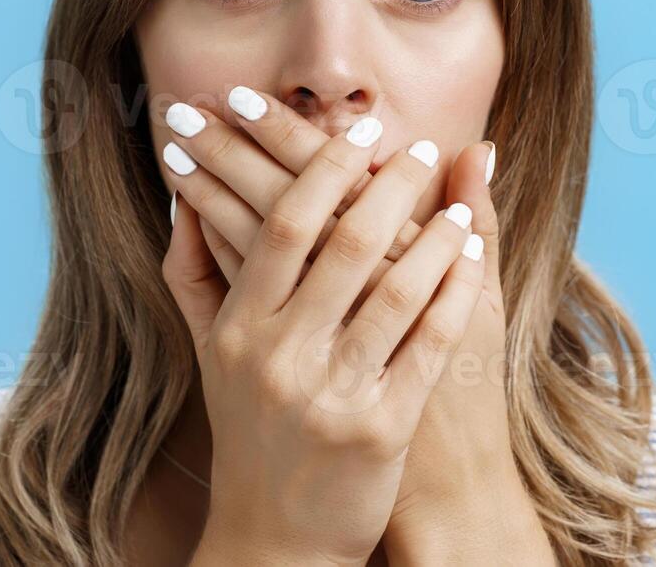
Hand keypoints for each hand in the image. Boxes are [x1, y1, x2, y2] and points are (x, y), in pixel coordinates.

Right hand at [159, 103, 489, 565]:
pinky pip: (428, 344)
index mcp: (239, 330)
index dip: (322, 168)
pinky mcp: (382, 429)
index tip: (361, 130)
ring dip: (434, 236)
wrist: (275, 540)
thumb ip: (192, 269)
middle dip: (388, 185)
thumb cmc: (248, 433)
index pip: (282, 226)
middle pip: (343, 245)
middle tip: (421, 147)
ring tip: (457, 206)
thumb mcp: (209, 353)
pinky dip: (455, 293)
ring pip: (394, 290)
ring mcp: (332, 394)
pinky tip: (473, 259)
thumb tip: (182, 189)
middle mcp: (280, 358)